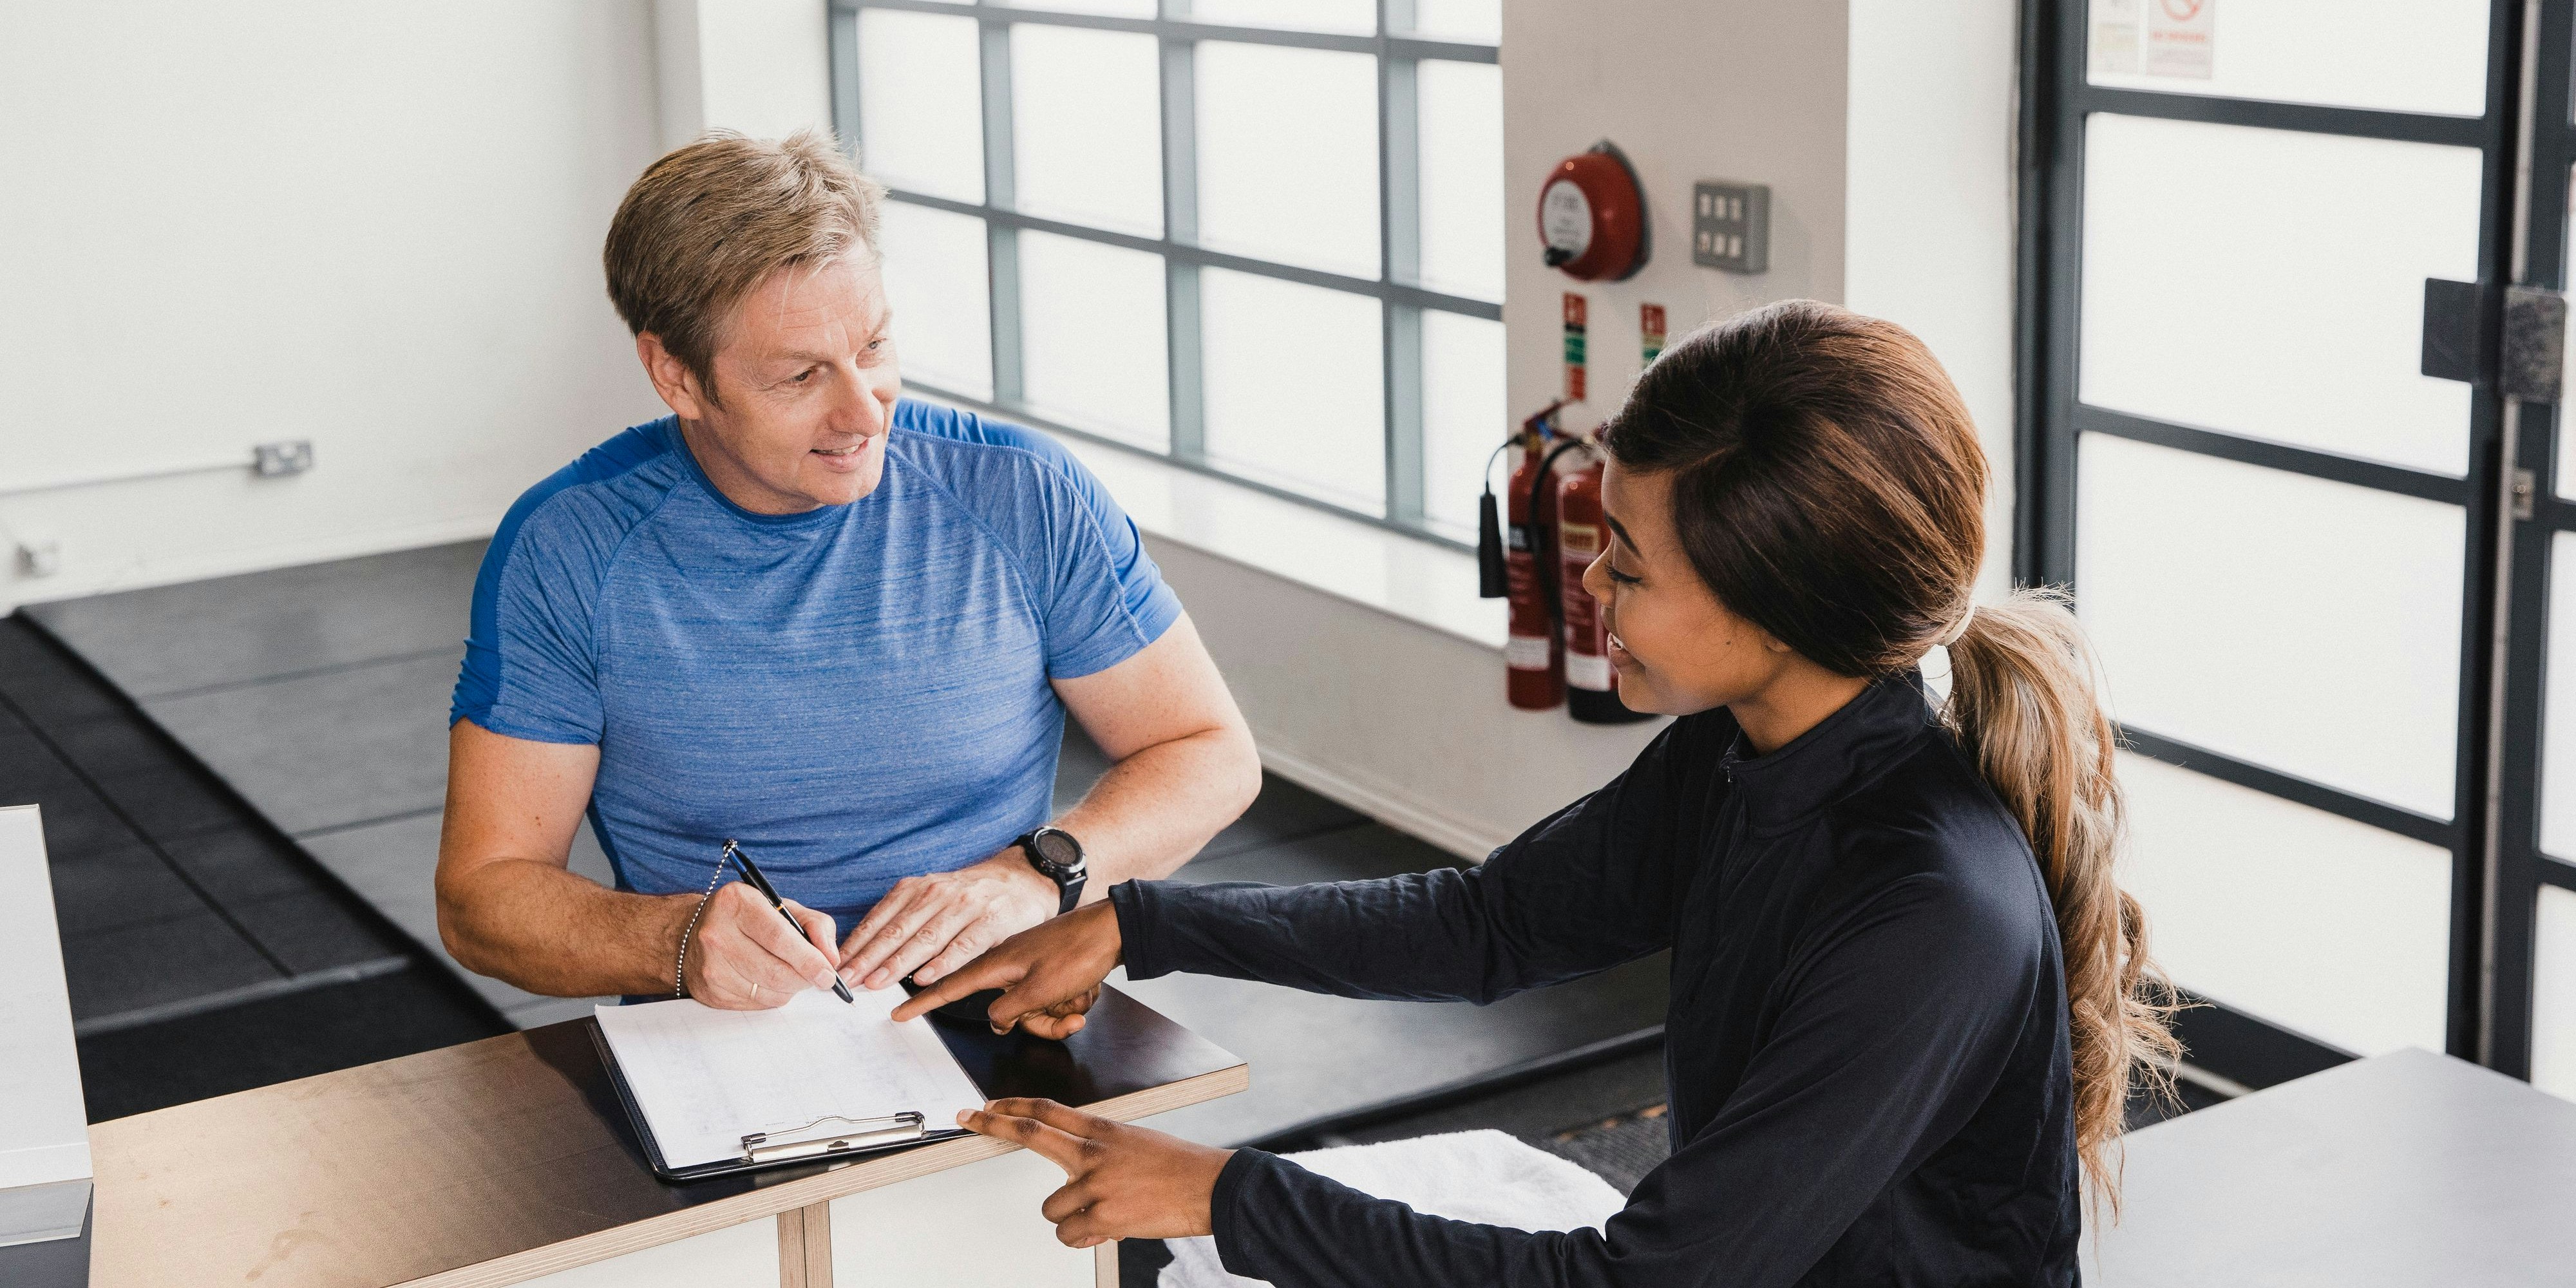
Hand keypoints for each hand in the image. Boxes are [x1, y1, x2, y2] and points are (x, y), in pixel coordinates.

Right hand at [682, 882, 839, 1009]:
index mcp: (736, 902)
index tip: (828, 973)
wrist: (691, 934)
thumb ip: (815, 925)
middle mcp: (716, 934)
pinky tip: (767, 981)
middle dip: (804, 978)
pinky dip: (772, 996)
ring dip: (790, 988)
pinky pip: (756, 1004)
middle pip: (776, 971)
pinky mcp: (710, 992)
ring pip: (769, 993)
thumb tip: (831, 958)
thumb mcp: (782, 906)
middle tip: (817, 976)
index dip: (809, 960)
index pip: (779, 938)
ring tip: (789, 973)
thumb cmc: (747, 917)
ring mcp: (710, 966)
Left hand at [840, 850, 1058, 991]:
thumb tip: (865, 951)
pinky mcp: (991, 922)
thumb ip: (904, 917)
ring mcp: (965, 907)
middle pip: (897, 930)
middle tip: (849, 980)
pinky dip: (942, 963)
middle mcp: (938, 893)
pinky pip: (963, 946)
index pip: (880, 918)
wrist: (1024, 877)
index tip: (839, 966)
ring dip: (897, 963)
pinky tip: (923, 978)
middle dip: (869, 958)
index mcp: (917, 888)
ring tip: (877, 982)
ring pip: (925, 939)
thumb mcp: (932, 895)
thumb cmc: (971, 894)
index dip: (858, 944)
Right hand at [892, 900, 1120, 1037]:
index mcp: (998, 965)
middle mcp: (1011, 966)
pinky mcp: (1051, 969)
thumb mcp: (1038, 990)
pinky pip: (1053, 999)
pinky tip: (1089, 989)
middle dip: (1043, 1020)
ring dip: (1062, 1011)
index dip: (924, 1002)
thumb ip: (1008, 1010)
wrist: (1115, 928)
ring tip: (1084, 997)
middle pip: (1010, 1012)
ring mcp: (1032, 967)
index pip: (950, 987)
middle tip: (1070, 1014)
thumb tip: (996, 1021)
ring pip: (1036, 1010)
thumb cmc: (1078, 952)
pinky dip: (1072, 1000)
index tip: (899, 1012)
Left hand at [960, 1098, 1231, 1247]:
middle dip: (993, 1124)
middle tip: (969, 1119)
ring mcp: (1098, 1184)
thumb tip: (1072, 1176)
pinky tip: (1105, 1231)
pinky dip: (1082, 1238)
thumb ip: (1099, 1153)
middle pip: (1031, 1133)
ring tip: (1099, 1214)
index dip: (1013, 1105)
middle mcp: (1095, 1153)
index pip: (1048, 1110)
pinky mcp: (1104, 1216)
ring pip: (1051, 1207)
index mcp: (1104, 1131)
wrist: (1211, 1187)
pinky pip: (1069, 1234)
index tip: (988, 1105)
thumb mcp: (1135, 1144)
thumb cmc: (1178, 1168)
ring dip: (1068, 1218)